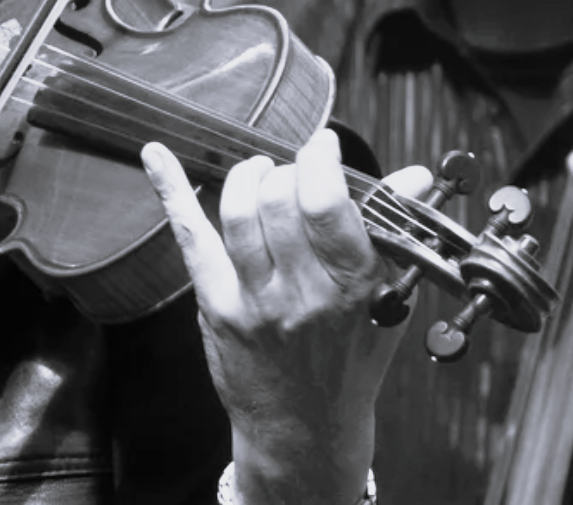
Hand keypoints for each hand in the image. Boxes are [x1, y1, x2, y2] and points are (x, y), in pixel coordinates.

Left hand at [141, 130, 431, 504]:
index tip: (322, 145)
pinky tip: (156, 156)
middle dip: (286, 171)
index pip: (326, 203)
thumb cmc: (351, 360)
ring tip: (259, 175)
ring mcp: (253, 301)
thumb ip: (395, 233)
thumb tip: (416, 174)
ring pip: (238, 212)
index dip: (319, 159)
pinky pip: (191, 237)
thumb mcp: (388, 300)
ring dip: (247, 176)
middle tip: (293, 178)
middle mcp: (300, 293)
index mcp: (352, 285)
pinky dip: (171, 190)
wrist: (306, 427)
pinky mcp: (216, 306)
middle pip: (278, 199)